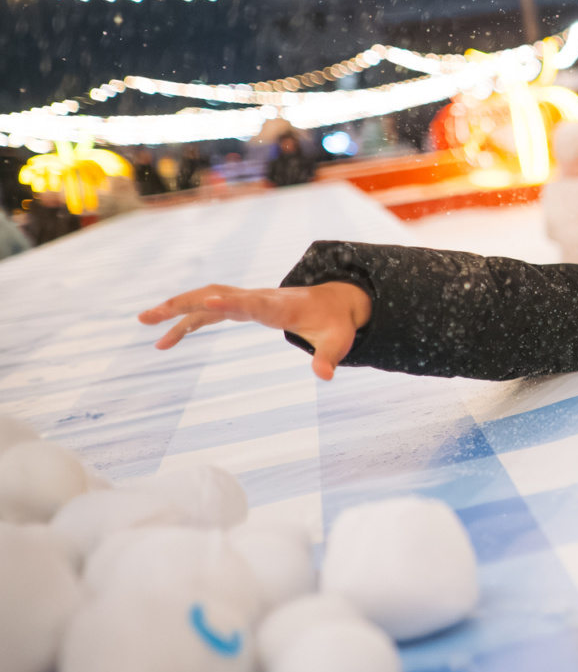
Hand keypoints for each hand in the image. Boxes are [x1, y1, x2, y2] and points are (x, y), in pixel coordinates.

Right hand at [137, 282, 372, 379]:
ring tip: (144, 322)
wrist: (335, 302)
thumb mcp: (338, 341)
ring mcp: (247, 301)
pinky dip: (188, 320)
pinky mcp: (243, 306)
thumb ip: (329, 357)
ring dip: (175, 309)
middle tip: (148, 317)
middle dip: (181, 304)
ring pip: (205, 299)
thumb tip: (325, 376)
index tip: (207, 300)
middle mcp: (257, 299)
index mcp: (278, 306)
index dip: (230, 302)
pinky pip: (210, 310)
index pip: (250, 303)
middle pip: (214, 295)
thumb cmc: (335, 323)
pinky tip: (168, 337)